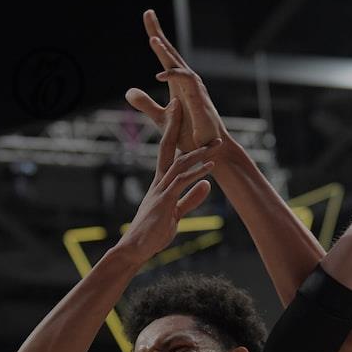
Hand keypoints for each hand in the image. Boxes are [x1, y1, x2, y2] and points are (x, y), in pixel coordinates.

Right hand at [117, 102, 221, 263]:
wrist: (136, 249)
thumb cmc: (154, 232)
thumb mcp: (178, 212)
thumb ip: (192, 197)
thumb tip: (207, 185)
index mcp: (161, 183)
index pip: (168, 152)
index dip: (173, 132)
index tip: (179, 114)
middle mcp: (159, 181)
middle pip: (167, 147)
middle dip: (174, 125)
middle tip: (181, 103)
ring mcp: (160, 190)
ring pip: (179, 163)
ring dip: (198, 152)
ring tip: (216, 142)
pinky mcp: (164, 202)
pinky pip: (181, 183)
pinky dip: (197, 174)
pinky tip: (210, 168)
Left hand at [124, 9, 226, 151]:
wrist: (210, 152)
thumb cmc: (191, 136)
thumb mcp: (162, 119)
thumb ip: (146, 104)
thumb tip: (128, 90)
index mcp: (177, 85)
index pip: (164, 57)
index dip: (155, 38)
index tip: (147, 18)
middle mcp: (187, 83)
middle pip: (171, 52)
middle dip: (158, 32)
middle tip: (148, 12)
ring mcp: (194, 90)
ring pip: (178, 64)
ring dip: (165, 51)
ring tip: (151, 39)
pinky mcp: (199, 100)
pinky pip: (186, 82)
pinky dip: (174, 76)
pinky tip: (159, 75)